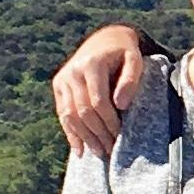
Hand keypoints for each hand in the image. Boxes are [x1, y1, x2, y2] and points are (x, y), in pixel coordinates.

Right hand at [51, 23, 149, 156]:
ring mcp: (63, 79)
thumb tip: (121, 105)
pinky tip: (79, 150)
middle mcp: (73, 71)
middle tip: (111, 150)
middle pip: (83, 111)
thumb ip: (131, 80)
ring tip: (99, 153)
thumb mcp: (135, 60)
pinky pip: (62, 114)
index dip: (109, 122)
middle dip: (98, 133)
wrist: (105, 40)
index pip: (98, 101)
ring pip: (70, 115)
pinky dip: (71, 133)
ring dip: (84, 138)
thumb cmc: (124, 54)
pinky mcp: (58, 85)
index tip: (120, 136)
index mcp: (92, 64)